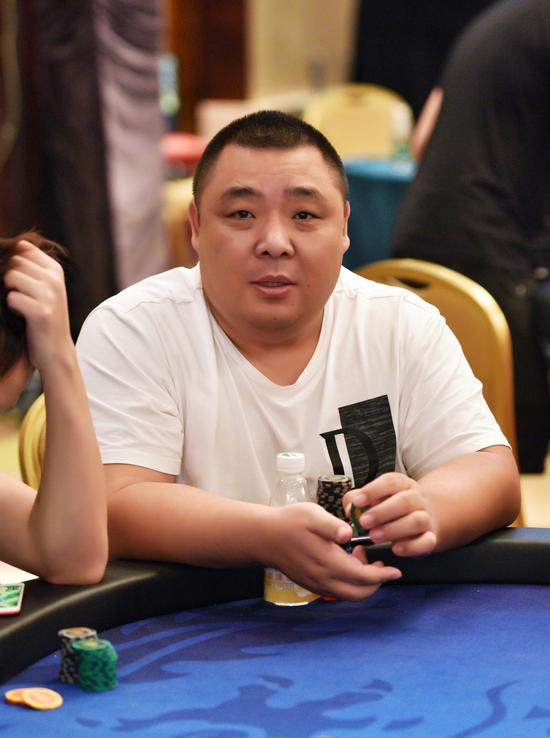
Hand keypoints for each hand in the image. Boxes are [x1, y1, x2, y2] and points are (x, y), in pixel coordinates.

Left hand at [4, 241, 72, 371]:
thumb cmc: (41, 317)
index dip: (12, 262)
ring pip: (11, 277)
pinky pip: (12, 298)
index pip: (23, 248)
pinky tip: (22, 316)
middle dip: (9, 278)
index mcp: (55, 270)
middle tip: (19, 296)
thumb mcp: (42, 288)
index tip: (17, 281)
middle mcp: (55, 279)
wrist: (55, 351)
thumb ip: (29, 268)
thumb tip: (7, 246)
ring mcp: (50, 295)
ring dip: (9, 292)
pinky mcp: (42, 312)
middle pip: (15, 261)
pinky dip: (12, 308)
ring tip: (21, 306)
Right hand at [264, 502, 401, 600]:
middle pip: (359, 593)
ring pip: (348, 594)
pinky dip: (348, 582)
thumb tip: (348, 534)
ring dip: (361, 582)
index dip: (382, 575)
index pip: (363, 577)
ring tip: (359, 555)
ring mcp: (316, 584)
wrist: (264, 536)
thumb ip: (332, 526)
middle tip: (378, 562)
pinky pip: (336, 591)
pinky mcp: (311, 584)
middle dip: (375, 581)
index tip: (395, 570)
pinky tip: (344, 561)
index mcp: (327, 562)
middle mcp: (323, 579)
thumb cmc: (288, 522)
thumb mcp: (311, 515)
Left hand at [343, 473, 437, 556]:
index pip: (390, 482)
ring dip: (394, 529)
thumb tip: (350, 508)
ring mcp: (425, 517)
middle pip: (404, 501)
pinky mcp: (430, 537)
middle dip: (382, 512)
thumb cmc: (391, 506)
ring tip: (374, 536)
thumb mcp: (375, 497)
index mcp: (402, 484)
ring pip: (416, 521)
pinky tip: (396, 548)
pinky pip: (426, 541)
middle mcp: (416, 499)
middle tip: (364, 522)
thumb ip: (358, 500)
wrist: (424, 515)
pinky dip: (412, 546)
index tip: (358, 502)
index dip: (373, 490)